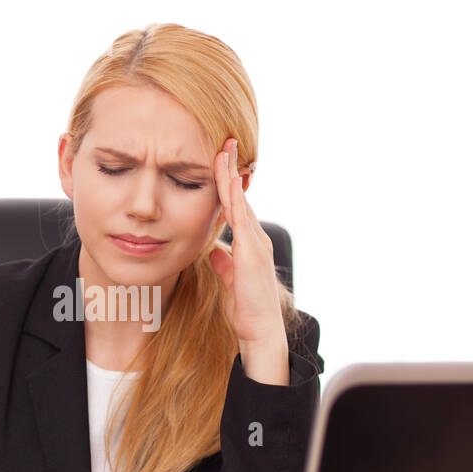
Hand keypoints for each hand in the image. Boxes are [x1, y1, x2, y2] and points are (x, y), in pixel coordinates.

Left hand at [207, 138, 288, 360]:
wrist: (259, 330)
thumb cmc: (246, 308)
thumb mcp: (229, 280)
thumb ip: (223, 263)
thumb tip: (213, 251)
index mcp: (248, 243)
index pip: (235, 206)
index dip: (226, 183)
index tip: (219, 160)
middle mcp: (255, 238)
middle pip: (239, 196)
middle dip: (232, 169)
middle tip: (225, 142)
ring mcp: (255, 243)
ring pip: (240, 202)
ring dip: (232, 176)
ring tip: (225, 150)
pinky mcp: (251, 253)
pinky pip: (241, 219)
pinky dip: (234, 199)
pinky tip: (227, 182)